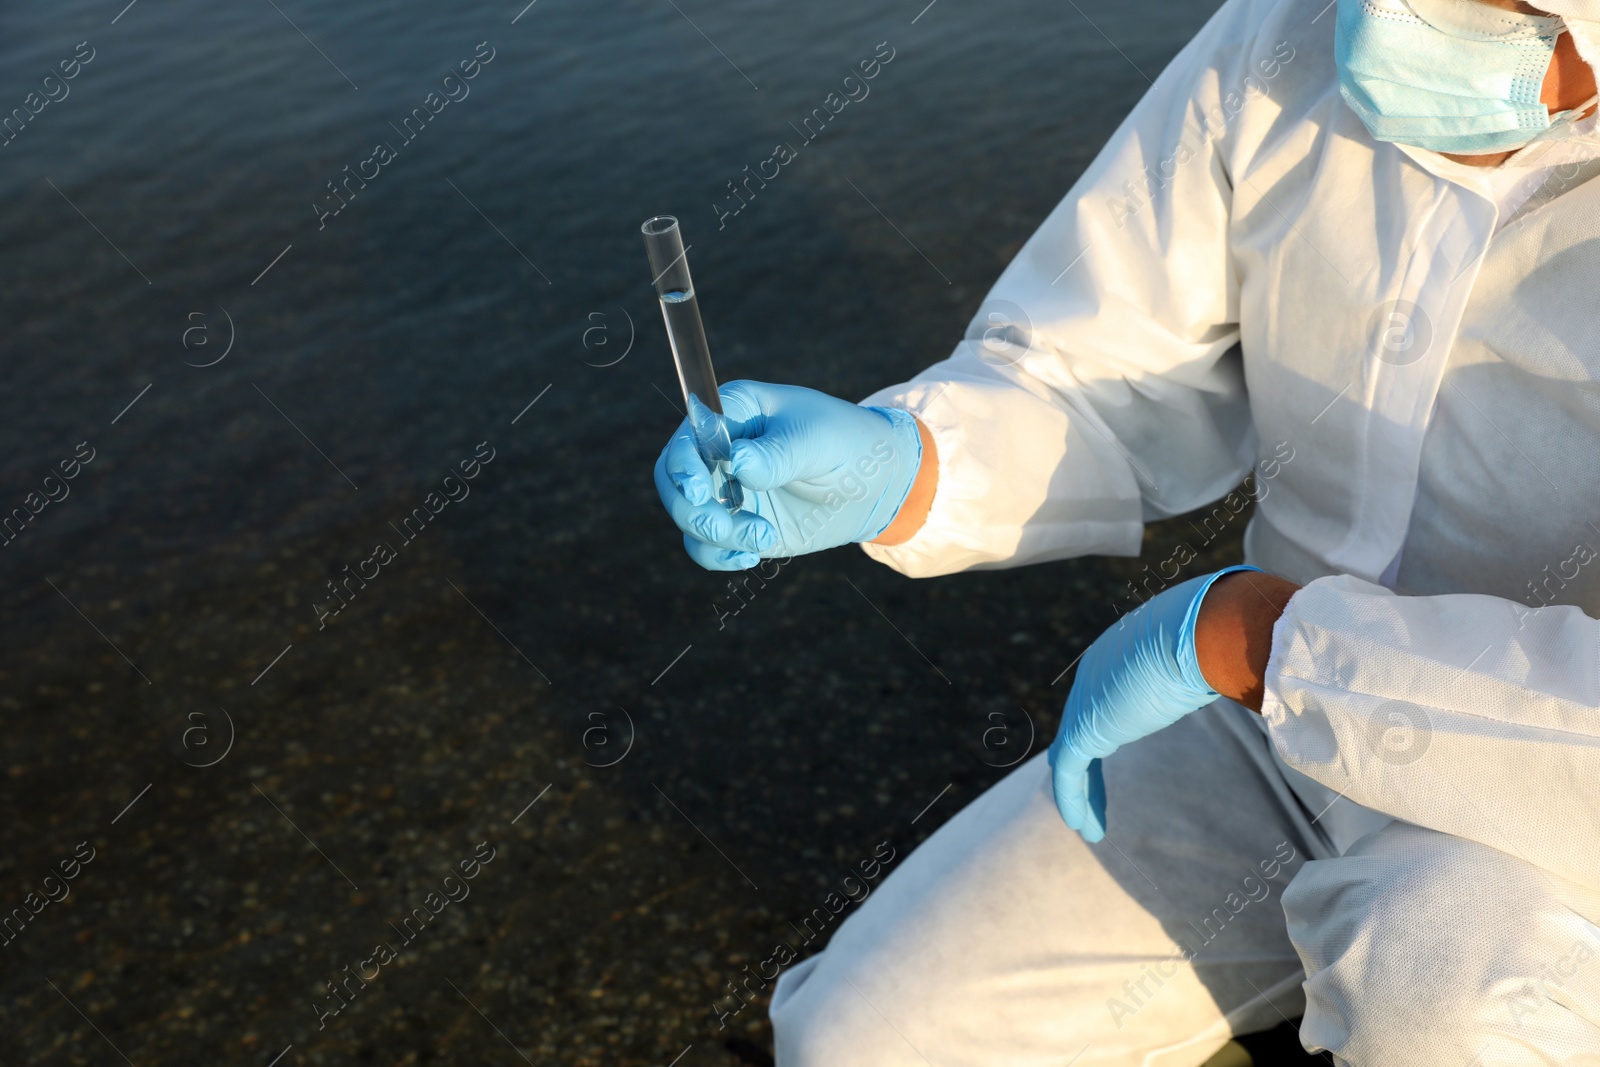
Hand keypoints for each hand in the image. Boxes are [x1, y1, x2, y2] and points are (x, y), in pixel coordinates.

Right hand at [654, 380, 922, 570]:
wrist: (878, 482)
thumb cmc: (849, 443)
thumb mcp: (819, 441)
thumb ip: (778, 453)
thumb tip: (736, 462)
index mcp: (734, 412)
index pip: (688, 436)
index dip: (684, 464)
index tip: (700, 491)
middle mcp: (720, 450)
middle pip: (674, 481)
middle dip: (693, 510)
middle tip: (725, 530)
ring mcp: (726, 488)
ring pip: (688, 517)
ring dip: (714, 536)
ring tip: (763, 539)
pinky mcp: (737, 522)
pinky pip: (707, 545)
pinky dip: (719, 557)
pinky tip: (750, 558)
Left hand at [1048, 565, 1259, 841]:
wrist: (1204, 631)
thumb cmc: (1222, 637)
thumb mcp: (1216, 656)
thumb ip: (1217, 671)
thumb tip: (1254, 680)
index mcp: (1125, 648)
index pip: (1108, 696)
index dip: (1111, 727)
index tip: (1118, 752)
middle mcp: (1098, 669)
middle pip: (1086, 725)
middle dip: (1087, 763)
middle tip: (1094, 797)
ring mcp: (1087, 697)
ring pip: (1073, 753)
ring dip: (1080, 791)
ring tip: (1090, 827)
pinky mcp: (1086, 726)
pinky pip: (1069, 771)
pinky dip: (1074, 799)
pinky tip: (1085, 828)